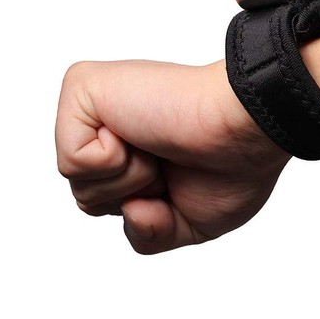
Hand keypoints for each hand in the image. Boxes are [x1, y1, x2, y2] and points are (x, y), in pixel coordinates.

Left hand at [55, 59, 290, 253]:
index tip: (187, 172)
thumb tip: (129, 208)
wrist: (246, 129)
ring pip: (79, 185)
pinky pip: (73, 160)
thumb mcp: (187, 222)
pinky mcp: (83, 86)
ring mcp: (96, 103)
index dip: (149, 210)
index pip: (107, 204)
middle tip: (174, 159)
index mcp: (136, 147)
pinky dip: (115, 162)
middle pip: (88, 198)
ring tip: (162, 143)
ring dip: (133, 179)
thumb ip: (147, 232)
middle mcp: (112, 123)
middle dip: (138, 197)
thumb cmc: (233, 165)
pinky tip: (142, 131)